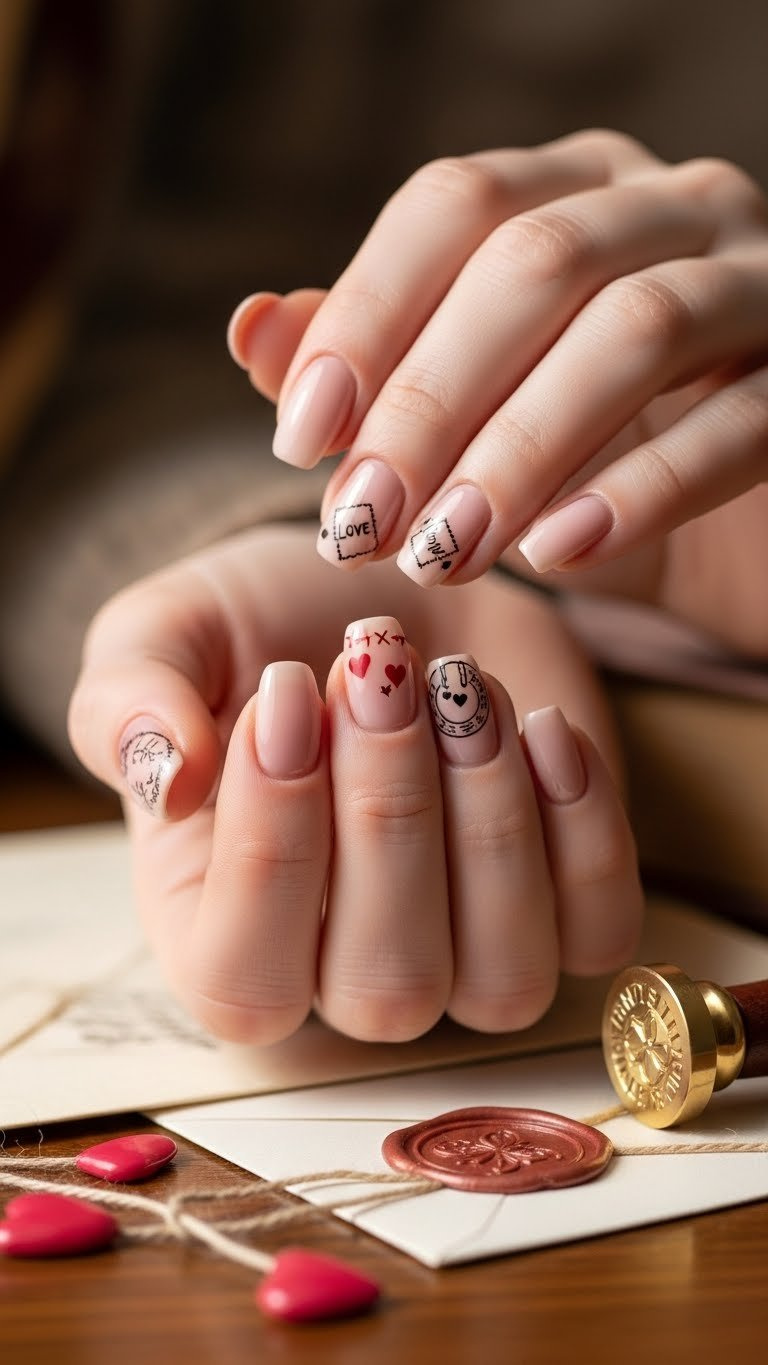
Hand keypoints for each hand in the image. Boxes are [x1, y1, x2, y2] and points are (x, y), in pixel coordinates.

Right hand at [68, 525, 641, 1043]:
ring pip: (503, 979)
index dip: (274, 846)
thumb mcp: (166, 636)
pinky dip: (586, 833)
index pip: (245, 973)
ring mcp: (464, 956)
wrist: (381, 598)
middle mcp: (341, 976)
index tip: (288, 693)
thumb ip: (129, 701)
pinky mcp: (562, 910)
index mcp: (218, 938)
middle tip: (380, 667)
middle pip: (386, 984)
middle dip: (391, 816)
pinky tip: (544, 724)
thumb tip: (166, 778)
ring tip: (460, 686)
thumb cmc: (263, 630)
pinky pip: (598, 931)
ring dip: (492, 823)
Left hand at [229, 130, 767, 642]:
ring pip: (636, 327)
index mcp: (573, 188)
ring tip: (445, 551)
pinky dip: (642, 488)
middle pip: (534, 262)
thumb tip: (253, 331)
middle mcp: (671, 204)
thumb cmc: (590, 460)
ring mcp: (759, 280)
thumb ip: (373, 371)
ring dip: (521, 448)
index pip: (455, 205)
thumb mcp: (472, 419)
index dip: (367, 317)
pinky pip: (738, 422)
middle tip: (359, 522)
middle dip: (429, 402)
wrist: (739, 528)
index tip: (300, 441)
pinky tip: (560, 555)